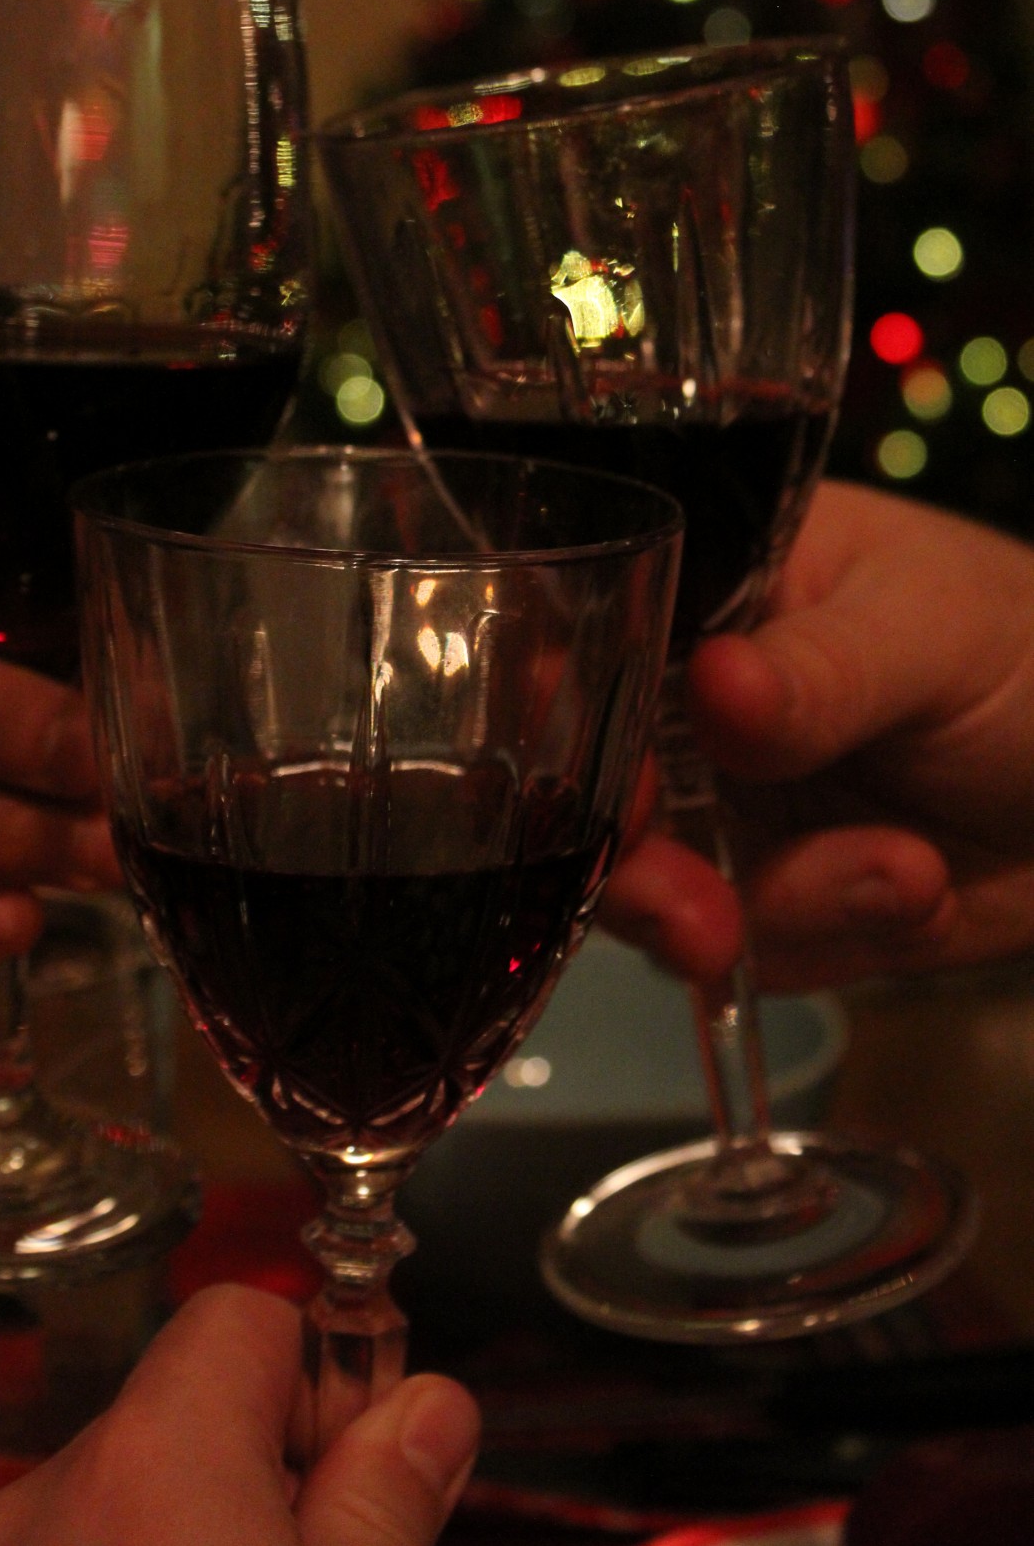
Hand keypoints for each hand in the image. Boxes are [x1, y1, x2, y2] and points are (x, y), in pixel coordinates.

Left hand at [0, 1284, 479, 1545]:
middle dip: (260, 1467)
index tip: (365, 1456)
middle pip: (183, 1411)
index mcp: (156, 1459)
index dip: (320, 1375)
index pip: (245, 1318)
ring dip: (188, 1528)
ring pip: (122, 1497)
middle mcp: (51, 1496)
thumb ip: (386, 1499)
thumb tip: (431, 1406)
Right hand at [604, 480, 1033, 987]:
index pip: (580, 650)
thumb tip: (714, 683)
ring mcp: (723, 812)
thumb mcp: (930, 633)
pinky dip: (843, 935)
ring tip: (906, 877)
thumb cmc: (1028, 648)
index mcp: (702, 597)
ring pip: (659, 896)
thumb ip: (824, 669)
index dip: (559, 726)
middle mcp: (683, 709)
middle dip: (641, 875)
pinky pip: (758, 948)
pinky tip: (923, 888)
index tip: (606, 794)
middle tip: (704, 924)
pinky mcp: (775, 901)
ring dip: (779, 909)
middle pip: (586, 799)